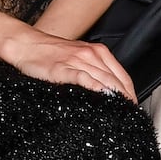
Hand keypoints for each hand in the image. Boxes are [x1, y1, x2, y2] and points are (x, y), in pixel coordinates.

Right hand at [1, 32, 135, 100]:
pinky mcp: (62, 68)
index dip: (130, 93)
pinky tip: (102, 97)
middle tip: (130, 114)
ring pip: (104, 80)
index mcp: (98, 52)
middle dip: (126, 99)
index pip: (122, 76)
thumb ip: (94, 71)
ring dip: (115, 97)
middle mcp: (92, 54)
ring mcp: (77, 60)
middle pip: (116, 80)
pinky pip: (84, 78)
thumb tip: (108, 92)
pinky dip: (95, 88)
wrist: (27, 44)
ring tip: (122, 112)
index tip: (133, 107)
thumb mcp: (79, 58)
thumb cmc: (51, 53)